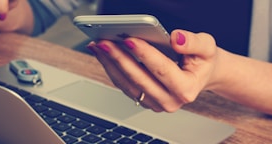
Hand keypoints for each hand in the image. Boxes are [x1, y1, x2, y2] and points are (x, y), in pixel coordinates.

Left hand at [88, 29, 218, 111]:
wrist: (200, 75)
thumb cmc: (202, 62)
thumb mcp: (207, 48)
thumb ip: (194, 42)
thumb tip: (176, 39)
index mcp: (186, 89)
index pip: (162, 70)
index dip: (144, 54)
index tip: (129, 40)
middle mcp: (169, 100)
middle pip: (139, 79)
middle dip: (119, 58)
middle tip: (105, 42)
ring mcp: (155, 103)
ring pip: (127, 84)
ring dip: (110, 64)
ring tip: (99, 46)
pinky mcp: (144, 100)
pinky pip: (124, 85)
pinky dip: (112, 69)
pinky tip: (104, 55)